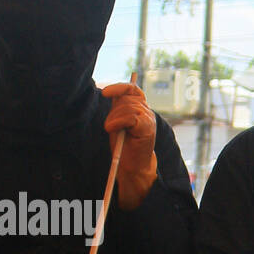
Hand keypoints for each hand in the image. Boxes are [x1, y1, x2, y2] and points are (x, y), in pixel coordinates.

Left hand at [102, 82, 157, 209]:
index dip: (119, 87)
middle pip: (126, 99)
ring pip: (127, 107)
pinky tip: (112, 130)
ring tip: (112, 131)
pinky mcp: (147, 127)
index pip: (132, 89)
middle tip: (110, 126)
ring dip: (113, 119)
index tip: (105, 93)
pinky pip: (129, 117)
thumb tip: (110, 93)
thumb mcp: (118, 123)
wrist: (133, 166)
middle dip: (113, 111)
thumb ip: (118, 109)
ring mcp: (148, 119)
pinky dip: (117, 122)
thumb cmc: (125, 146)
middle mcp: (147, 112)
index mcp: (141, 109)